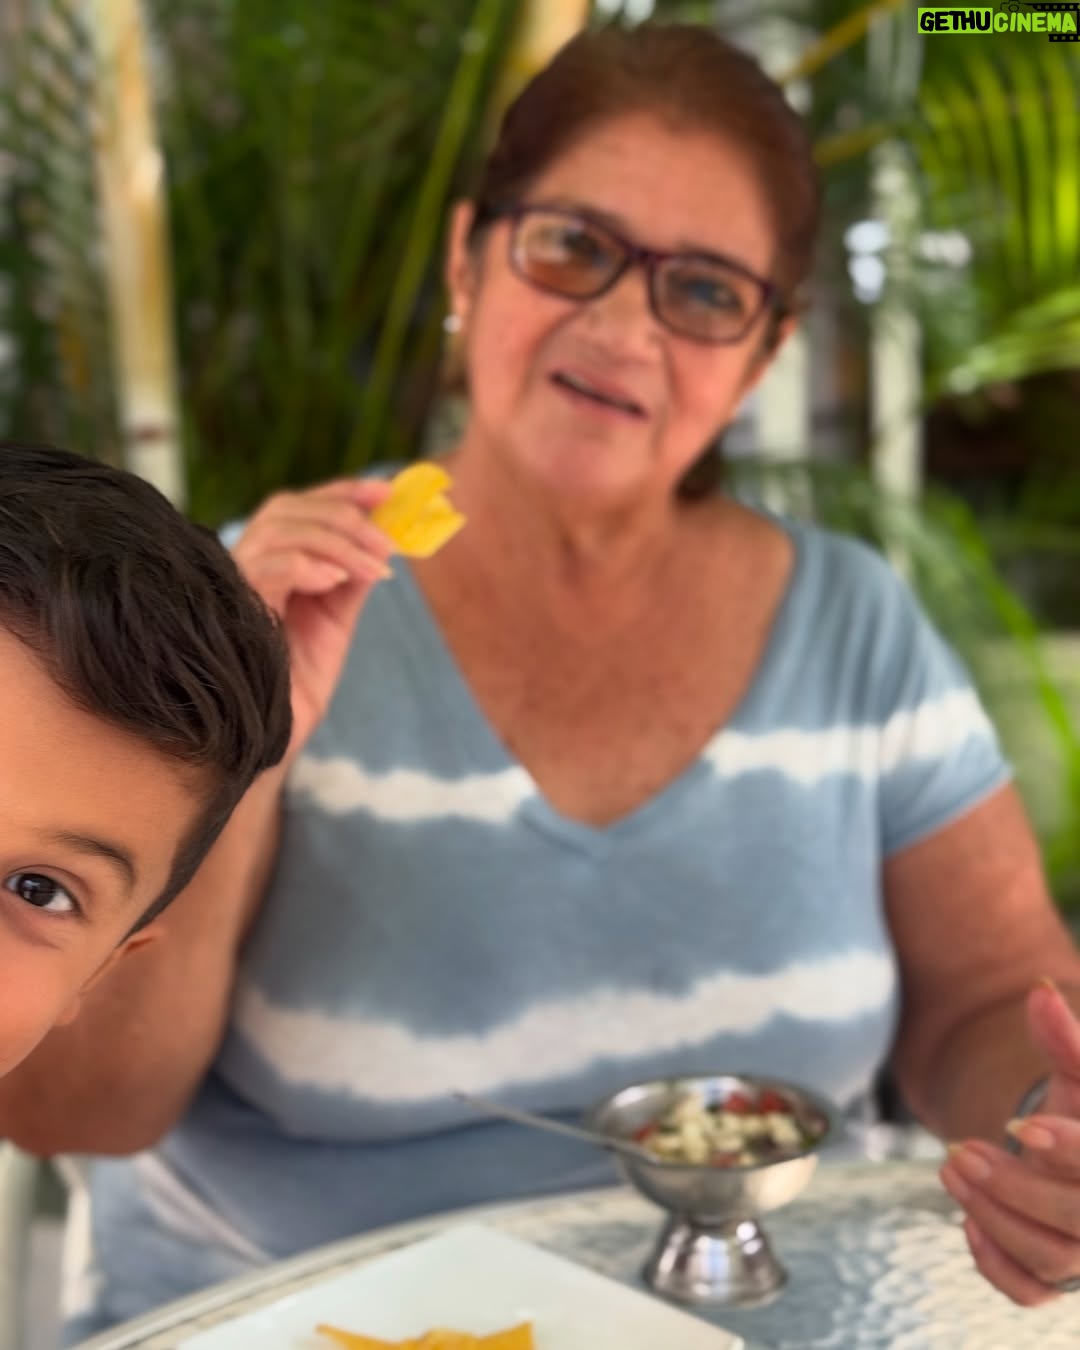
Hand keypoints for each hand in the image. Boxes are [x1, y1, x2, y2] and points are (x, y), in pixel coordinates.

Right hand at [232, 478, 395, 759]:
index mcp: (269, 562)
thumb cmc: (297, 682)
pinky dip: (305, 565)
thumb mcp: (336, 620)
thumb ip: (354, 578)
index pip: (300, 506)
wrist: (272, 737)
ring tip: (373, 567)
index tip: (387, 490)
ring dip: (337, 543)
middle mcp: (244, 565)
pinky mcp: (233, 608)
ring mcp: (234, 584)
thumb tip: (385, 540)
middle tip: (386, 542)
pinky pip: (266, 567)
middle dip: (344, 515)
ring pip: (280, 530)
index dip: (342, 491)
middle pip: (287, 508)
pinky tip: (336, 581)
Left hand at [940, 978, 1079, 1304]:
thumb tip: (1037, 991)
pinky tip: (967, 1221)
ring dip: (993, 1216)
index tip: (1019, 1127)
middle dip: (1016, 1188)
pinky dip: (995, 1264)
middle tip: (962, 1149)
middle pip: (1077, 1223)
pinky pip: (1029, 1293)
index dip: (1068, 1151)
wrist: (1069, 1160)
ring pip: (1049, 1261)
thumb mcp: (1077, 1076)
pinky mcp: (1054, 1279)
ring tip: (950, 1166)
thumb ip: (1062, 1038)